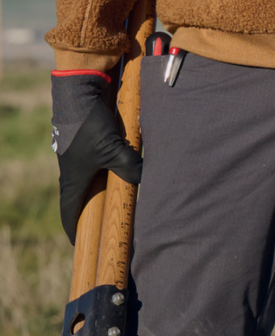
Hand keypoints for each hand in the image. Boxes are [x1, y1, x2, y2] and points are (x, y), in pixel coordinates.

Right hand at [51, 71, 142, 243]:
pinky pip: (97, 163)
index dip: (74, 230)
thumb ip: (130, 168)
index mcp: (72, 180)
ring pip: (91, 180)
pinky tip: (122, 167)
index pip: (69, 213)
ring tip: (119, 197)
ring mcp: (78, 156)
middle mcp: (71, 171)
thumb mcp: (113, 150)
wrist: (78, 91)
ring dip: (103, 189)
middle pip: (82, 199)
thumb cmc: (89, 125)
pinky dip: (108, 170)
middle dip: (92, 212)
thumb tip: (144, 180)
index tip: (79, 244)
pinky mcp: (86, 142)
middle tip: (105, 223)